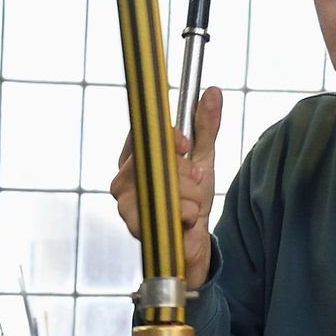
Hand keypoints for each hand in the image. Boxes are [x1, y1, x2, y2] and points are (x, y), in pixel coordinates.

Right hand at [109, 84, 221, 288]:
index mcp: (132, 159)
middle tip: (196, 181)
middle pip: (155, 160)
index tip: (186, 144)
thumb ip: (205, 127)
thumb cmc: (191, 201)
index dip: (168, 136)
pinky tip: (188, 222)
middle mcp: (122, 182)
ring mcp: (126, 206)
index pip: (142, 133)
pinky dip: (190, 215)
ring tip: (192, 206)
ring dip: (191, 196)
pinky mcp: (137, 229)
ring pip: (165, 186)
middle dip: (186, 171)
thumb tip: (213, 92)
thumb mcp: (203, 159)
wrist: (193, 244)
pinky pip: (173, 211)